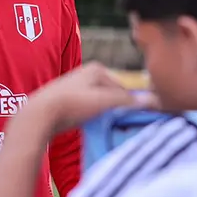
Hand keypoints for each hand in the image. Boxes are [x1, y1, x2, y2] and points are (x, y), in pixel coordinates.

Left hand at [30, 62, 156, 134]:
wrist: (39, 115)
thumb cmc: (72, 104)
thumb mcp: (104, 101)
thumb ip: (129, 101)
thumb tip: (156, 101)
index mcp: (98, 69)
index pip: (125, 89)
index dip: (130, 106)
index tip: (133, 121)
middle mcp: (87, 74)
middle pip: (112, 96)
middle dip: (116, 110)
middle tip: (118, 126)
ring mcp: (76, 87)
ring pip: (100, 104)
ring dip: (104, 116)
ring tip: (103, 128)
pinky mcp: (68, 101)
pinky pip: (89, 110)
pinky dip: (92, 118)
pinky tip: (90, 127)